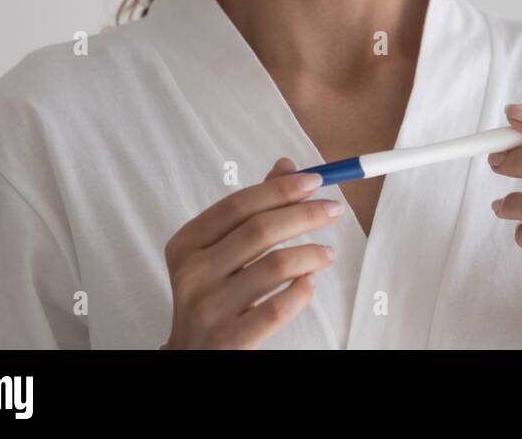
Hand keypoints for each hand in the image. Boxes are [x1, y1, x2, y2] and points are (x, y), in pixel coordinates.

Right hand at [161, 157, 341, 348]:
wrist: (192, 355)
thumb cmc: (212, 295)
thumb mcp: (220, 252)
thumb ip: (251, 210)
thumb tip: (287, 166)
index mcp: (187, 244)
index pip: (239, 204)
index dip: (281, 189)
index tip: (316, 180)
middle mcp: (192, 274)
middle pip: (260, 230)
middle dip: (305, 214)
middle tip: (334, 210)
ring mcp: (208, 309)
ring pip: (275, 267)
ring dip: (311, 253)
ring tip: (328, 252)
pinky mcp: (230, 339)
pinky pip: (278, 308)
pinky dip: (302, 291)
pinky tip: (310, 282)